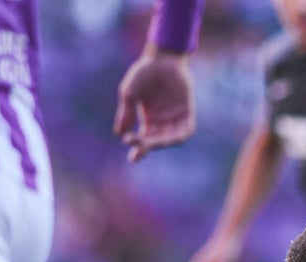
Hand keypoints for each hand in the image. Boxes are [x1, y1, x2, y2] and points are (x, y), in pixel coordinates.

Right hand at [114, 46, 195, 162]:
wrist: (162, 58)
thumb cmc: (144, 73)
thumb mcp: (130, 94)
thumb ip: (126, 113)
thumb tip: (118, 134)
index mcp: (148, 121)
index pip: (143, 141)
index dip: (139, 150)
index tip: (132, 158)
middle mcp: (163, 122)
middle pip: (156, 141)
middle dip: (147, 145)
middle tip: (138, 145)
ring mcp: (175, 118)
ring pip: (171, 138)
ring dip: (162, 142)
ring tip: (151, 141)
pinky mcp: (187, 111)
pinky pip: (186, 130)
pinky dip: (181, 135)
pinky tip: (172, 137)